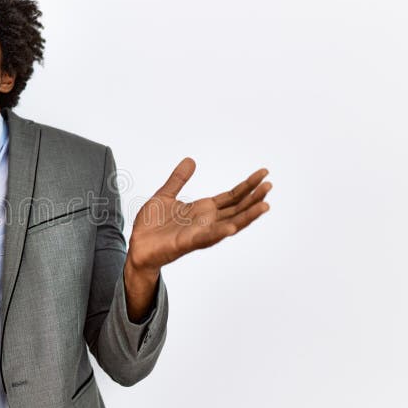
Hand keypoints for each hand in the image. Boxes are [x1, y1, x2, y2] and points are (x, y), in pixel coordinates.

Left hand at [127, 158, 271, 274]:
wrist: (137, 247)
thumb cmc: (152, 226)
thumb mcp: (165, 195)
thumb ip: (178, 179)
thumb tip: (191, 160)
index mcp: (203, 210)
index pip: (232, 197)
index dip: (248, 186)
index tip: (264, 173)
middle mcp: (206, 222)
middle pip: (236, 209)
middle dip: (254, 198)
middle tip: (269, 185)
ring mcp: (199, 234)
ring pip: (229, 224)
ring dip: (246, 216)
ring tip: (264, 206)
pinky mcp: (186, 243)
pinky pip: (205, 238)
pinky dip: (218, 232)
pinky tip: (232, 226)